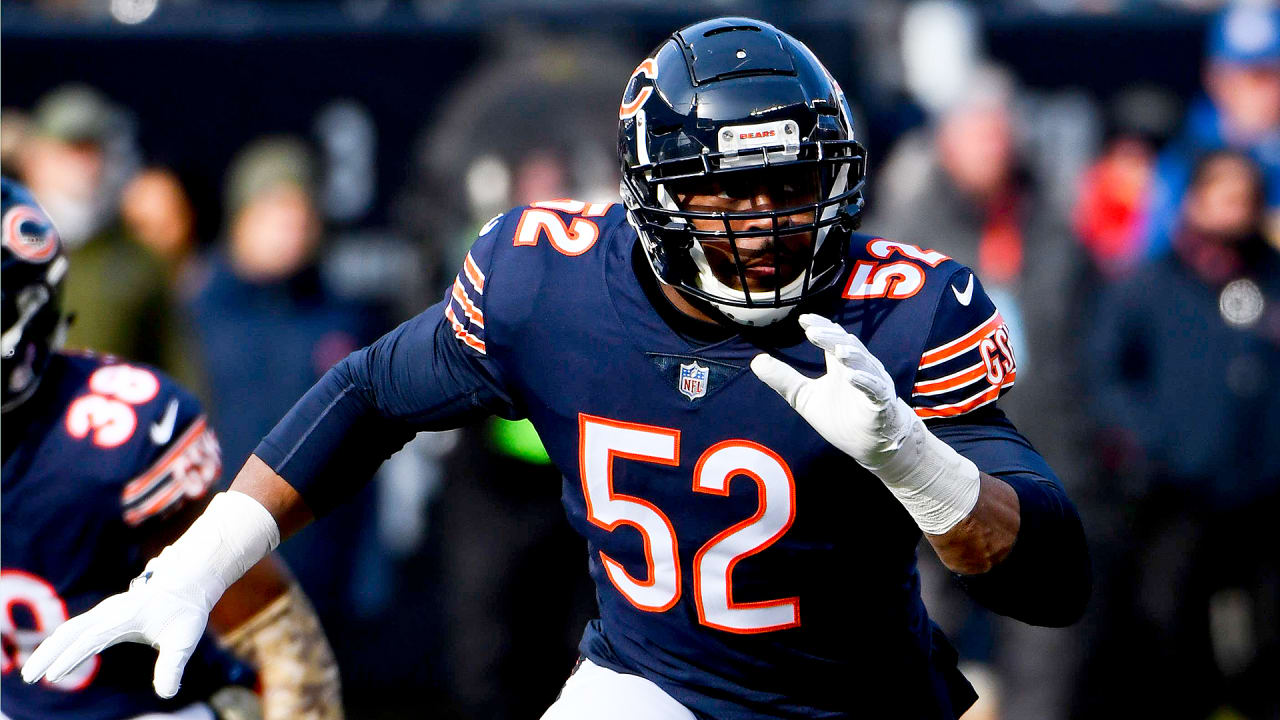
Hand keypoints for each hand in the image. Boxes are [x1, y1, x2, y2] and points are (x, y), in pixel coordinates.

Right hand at [22, 572, 209, 697]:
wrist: (188, 583)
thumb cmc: (186, 612)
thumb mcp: (184, 640)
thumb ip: (172, 666)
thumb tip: (167, 693)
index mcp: (127, 616)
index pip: (93, 638)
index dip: (73, 656)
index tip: (54, 675)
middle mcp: (111, 611)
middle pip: (70, 631)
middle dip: (47, 653)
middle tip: (29, 677)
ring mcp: (106, 612)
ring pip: (69, 629)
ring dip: (49, 649)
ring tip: (33, 674)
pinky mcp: (105, 616)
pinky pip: (78, 630)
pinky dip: (62, 645)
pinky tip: (56, 664)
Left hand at [750, 313, 914, 469]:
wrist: (871, 447)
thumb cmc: (841, 418)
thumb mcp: (804, 397)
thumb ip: (783, 379)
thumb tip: (756, 361)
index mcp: (840, 366)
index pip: (831, 339)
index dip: (820, 328)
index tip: (803, 319)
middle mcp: (858, 369)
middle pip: (846, 346)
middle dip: (830, 337)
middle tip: (812, 330)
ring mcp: (872, 385)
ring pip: (863, 364)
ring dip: (851, 355)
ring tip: (836, 349)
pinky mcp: (881, 404)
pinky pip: (874, 390)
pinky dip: (865, 381)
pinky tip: (853, 376)